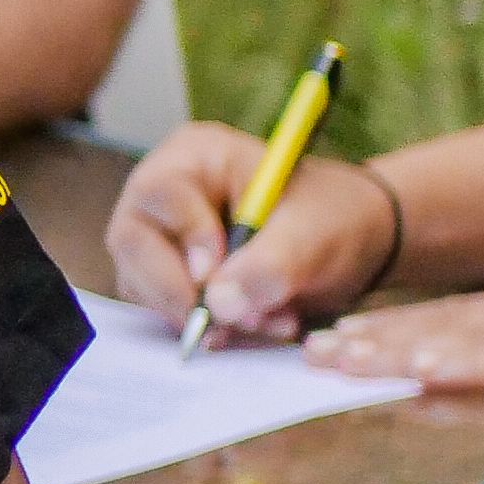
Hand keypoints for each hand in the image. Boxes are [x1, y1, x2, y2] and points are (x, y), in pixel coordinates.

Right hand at [106, 122, 399, 339]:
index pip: (162, 193)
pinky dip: (204, 328)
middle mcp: (164, 193)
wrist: (348, 244)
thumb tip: (220, 304)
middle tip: (229, 323)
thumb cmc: (332, 218)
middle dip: (182, 292)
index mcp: (195, 155)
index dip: (186, 237)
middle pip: (135, 243)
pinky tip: (250, 326)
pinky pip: (163, 309)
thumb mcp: (314, 234)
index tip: (215, 276)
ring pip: (143, 284)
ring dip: (198, 317)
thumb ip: (271, 264)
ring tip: (262, 322)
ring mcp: (159, 236)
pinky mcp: (166, 277)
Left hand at [310, 273, 483, 402]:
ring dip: (401, 345)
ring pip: (475, 333)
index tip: (340, 340)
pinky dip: (470, 362)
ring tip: (337, 360)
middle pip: (456, 319)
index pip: (469, 316)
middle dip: (381, 335)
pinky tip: (421, 371)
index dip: (402, 327)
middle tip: (309, 352)